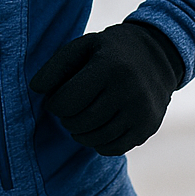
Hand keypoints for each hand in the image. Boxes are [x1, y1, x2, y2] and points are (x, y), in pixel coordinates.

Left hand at [28, 21, 184, 155]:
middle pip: (80, 122)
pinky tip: (96, 129)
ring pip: (96, 139)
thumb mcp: (83, 46)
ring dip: (80, 133)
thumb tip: (36, 89)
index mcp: (109, 67)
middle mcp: (129, 91)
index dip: (54, 103)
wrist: (158, 56)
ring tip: (80, 119)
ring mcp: (141, 112)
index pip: (67, 101)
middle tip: (68, 109)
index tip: (56, 98)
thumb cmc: (110, 51)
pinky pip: (114, 149)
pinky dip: (99, 144)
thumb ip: (56, 66)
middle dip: (66, 119)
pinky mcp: (148, 127)